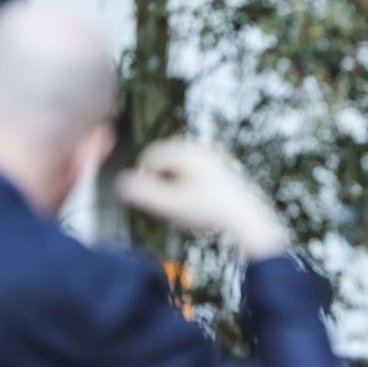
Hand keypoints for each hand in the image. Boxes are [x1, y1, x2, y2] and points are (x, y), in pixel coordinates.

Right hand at [115, 138, 288, 258]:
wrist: (247, 219)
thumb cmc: (210, 212)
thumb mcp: (173, 205)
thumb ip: (145, 194)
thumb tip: (120, 183)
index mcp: (188, 151)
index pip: (151, 155)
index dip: (144, 177)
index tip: (150, 200)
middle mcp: (201, 148)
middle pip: (165, 158)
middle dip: (159, 178)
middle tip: (165, 203)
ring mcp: (213, 155)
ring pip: (179, 164)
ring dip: (172, 181)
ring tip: (179, 204)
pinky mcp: (221, 166)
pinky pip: (193, 169)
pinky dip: (187, 182)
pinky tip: (194, 201)